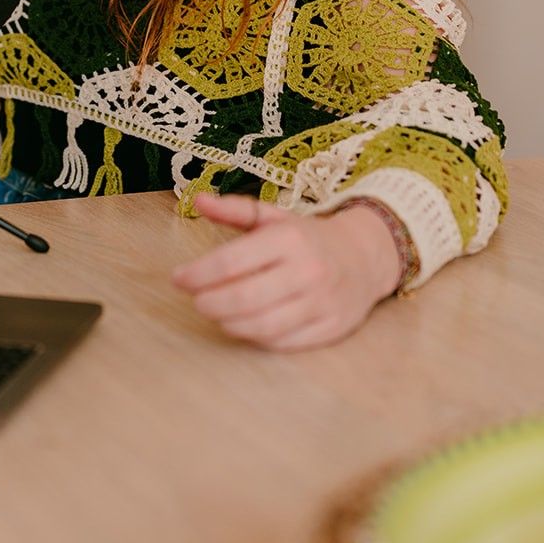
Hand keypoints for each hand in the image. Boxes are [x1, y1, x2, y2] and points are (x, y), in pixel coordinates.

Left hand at [171, 192, 402, 351]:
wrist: (365, 257)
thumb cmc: (308, 237)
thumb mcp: (274, 217)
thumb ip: (235, 210)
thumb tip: (198, 200)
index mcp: (289, 239)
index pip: (232, 261)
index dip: (198, 273)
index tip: (178, 278)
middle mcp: (306, 271)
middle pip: (244, 298)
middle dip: (209, 302)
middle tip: (196, 300)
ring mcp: (320, 303)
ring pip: (262, 325)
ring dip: (229, 322)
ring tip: (216, 313)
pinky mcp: (330, 329)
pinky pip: (284, 342)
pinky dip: (256, 338)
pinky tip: (243, 326)